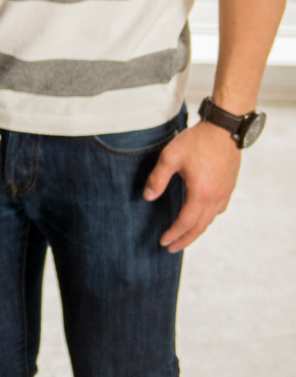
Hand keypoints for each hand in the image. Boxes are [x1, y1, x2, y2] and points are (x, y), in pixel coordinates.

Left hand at [145, 119, 241, 251]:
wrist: (223, 129)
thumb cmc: (196, 141)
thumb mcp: (170, 157)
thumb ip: (157, 179)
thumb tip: (148, 197)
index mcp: (201, 193)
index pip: (186, 222)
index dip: (174, 234)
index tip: (163, 242)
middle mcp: (216, 197)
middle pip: (200, 227)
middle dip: (185, 240)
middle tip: (172, 248)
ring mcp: (225, 193)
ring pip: (210, 220)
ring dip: (196, 230)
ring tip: (183, 236)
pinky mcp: (229, 186)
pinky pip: (218, 210)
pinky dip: (207, 218)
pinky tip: (200, 216)